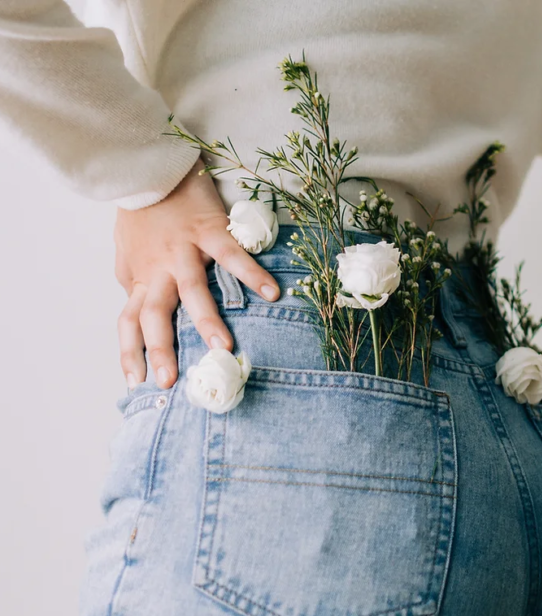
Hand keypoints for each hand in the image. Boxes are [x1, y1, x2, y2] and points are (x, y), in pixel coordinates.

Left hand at [114, 159, 279, 389]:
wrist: (149, 165)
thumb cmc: (141, 213)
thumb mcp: (127, 252)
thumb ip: (134, 282)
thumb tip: (137, 308)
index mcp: (140, 277)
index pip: (129, 322)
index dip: (130, 352)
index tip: (137, 383)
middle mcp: (158, 268)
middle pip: (154, 314)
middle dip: (162, 348)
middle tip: (171, 381)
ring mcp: (184, 249)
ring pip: (192, 289)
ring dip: (208, 319)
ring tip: (223, 348)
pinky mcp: (209, 229)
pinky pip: (232, 255)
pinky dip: (252, 273)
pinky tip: (272, 294)